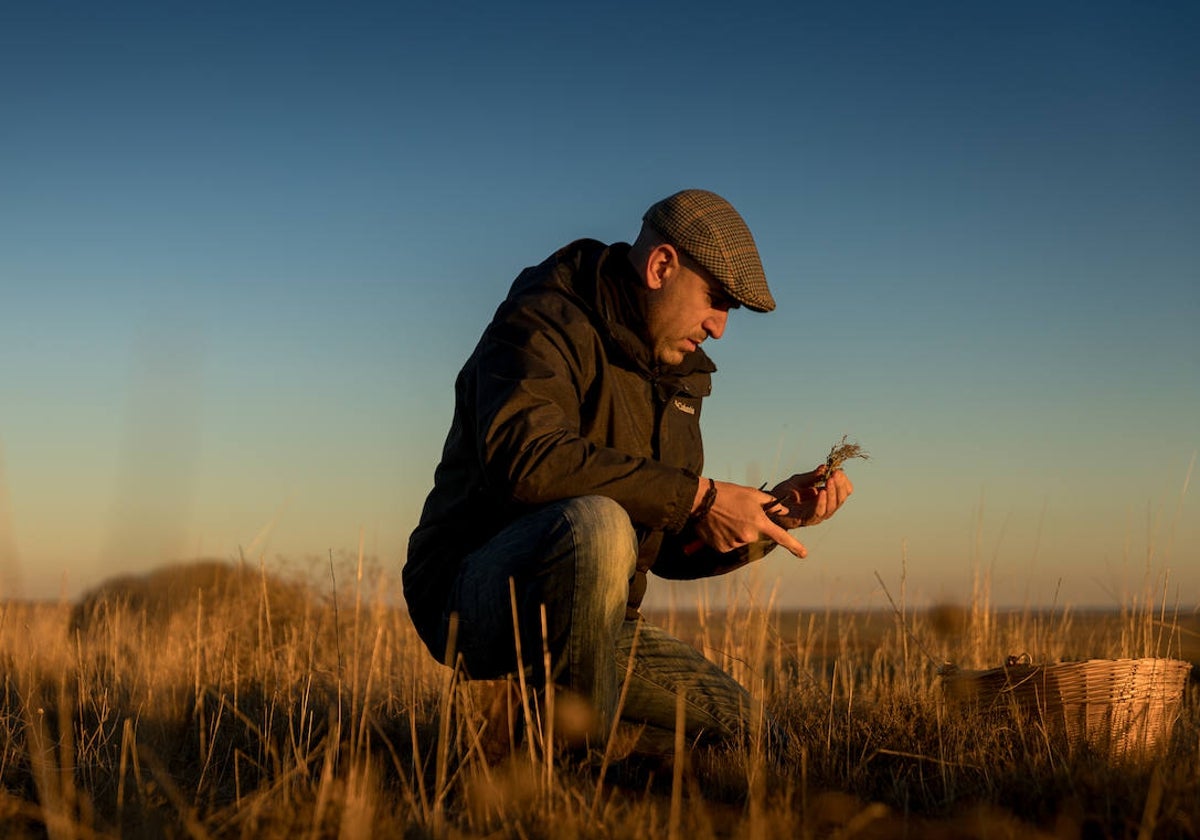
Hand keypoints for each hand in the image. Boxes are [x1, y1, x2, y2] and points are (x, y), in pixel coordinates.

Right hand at [692, 479, 808, 558]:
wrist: (701, 500)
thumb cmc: (728, 493)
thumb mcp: (752, 494)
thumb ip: (771, 504)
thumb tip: (785, 511)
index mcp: (759, 522)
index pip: (781, 537)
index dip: (794, 546)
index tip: (804, 554)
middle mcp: (748, 536)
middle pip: (757, 536)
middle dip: (751, 527)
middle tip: (739, 514)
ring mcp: (735, 543)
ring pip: (742, 540)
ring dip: (738, 532)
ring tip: (726, 518)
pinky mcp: (722, 548)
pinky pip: (730, 544)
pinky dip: (727, 537)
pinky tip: (719, 526)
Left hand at [764, 465, 853, 528]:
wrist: (767, 505)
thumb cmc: (784, 493)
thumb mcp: (799, 481)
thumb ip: (812, 476)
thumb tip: (825, 467)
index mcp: (825, 499)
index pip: (843, 492)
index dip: (843, 482)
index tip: (838, 471)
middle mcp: (824, 508)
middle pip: (839, 500)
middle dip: (839, 486)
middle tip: (836, 474)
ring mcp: (816, 515)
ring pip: (831, 508)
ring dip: (832, 493)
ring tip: (830, 481)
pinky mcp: (805, 520)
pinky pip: (817, 513)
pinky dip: (821, 503)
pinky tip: (821, 492)